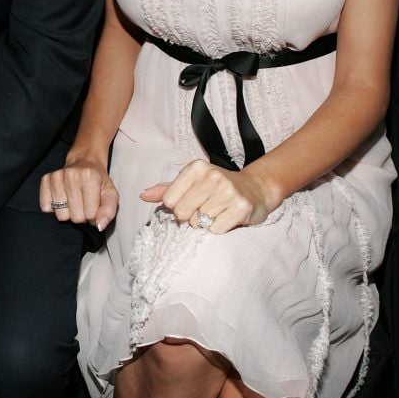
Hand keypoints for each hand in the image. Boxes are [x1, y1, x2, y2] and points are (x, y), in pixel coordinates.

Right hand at [39, 155, 118, 231]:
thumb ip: (109, 211)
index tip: (94, 206)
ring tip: (74, 201)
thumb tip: (99, 226)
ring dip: (68, 212)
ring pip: (60, 215)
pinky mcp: (46, 180)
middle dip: (81, 215)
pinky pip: (46, 208)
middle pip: (75, 217)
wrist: (85, 162)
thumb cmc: (99, 181)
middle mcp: (71, 175)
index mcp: (90, 177)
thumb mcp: (111, 195)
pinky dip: (54, 208)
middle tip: (84, 203)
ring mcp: (56, 177)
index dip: (93, 215)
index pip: (90, 215)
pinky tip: (63, 198)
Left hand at [140, 159, 270, 233]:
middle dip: (191, 216)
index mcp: (196, 168)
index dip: (178, 206)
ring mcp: (228, 191)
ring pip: (199, 223)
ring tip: (217, 211)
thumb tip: (143, 195)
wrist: (255, 189)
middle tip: (205, 209)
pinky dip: (219, 229)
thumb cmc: (218, 187)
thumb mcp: (192, 182)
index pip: (169, 200)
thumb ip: (167, 189)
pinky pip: (216, 230)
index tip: (191, 202)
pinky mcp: (241, 207)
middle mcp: (212, 176)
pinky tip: (227, 217)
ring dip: (206, 223)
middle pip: (182, 213)